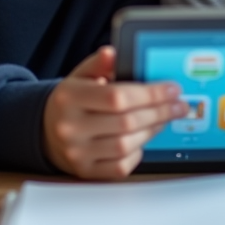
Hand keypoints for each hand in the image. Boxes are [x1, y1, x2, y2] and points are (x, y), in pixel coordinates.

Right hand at [43, 46, 186, 179]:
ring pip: (126, 145)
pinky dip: (137, 152)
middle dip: (160, 112)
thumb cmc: (71, 101)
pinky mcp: (85, 171)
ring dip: (152, 130)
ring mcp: (77, 153)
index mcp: (69, 98)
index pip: (117, 96)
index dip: (150, 93)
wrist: (45, 131)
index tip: (172, 89)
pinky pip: (121, 166)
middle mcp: (70, 127)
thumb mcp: (79, 76)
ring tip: (162, 118)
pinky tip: (141, 138)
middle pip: (127, 122)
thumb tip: (112, 53)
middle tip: (178, 105)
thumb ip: (98, 64)